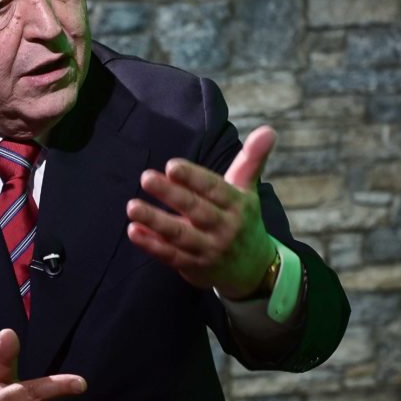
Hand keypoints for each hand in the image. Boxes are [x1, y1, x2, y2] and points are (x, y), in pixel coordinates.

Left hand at [126, 125, 278, 298]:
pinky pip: (170, 256)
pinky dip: (151, 245)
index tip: (172, 166)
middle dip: (171, 195)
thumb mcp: (248, 190)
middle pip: (196, 210)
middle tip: (146, 178)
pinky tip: (133, 231)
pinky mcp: (193, 266)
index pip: (215, 189)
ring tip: (132, 207)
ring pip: (180, 235)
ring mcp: (208, 249)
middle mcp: (224, 228)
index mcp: (237, 205)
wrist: (253, 270)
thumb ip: (251, 160)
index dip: (194, 178)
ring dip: (155, 221)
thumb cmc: (242, 220)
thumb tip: (268, 130)